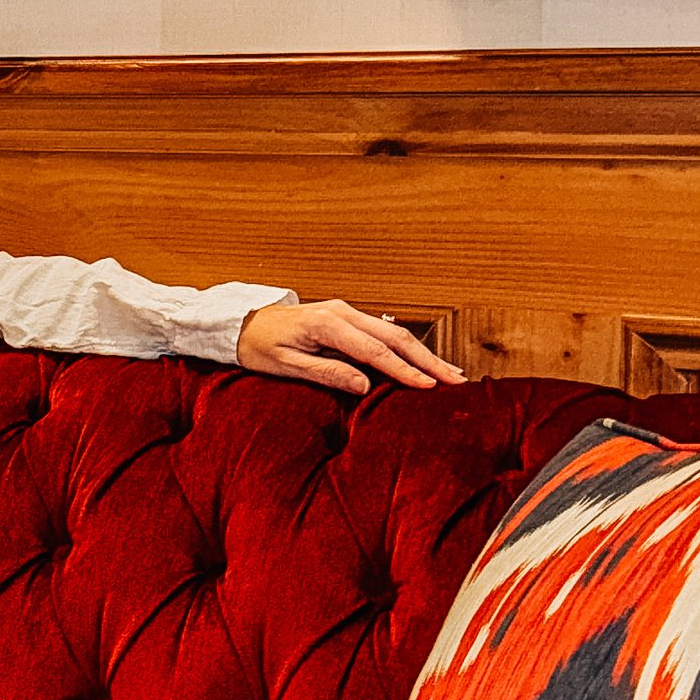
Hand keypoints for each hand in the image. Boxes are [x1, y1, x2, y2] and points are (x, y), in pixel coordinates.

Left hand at [236, 300, 465, 395]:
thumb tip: (364, 386)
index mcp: (327, 325)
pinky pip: (383, 333)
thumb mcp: (286, 366)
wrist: (242, 324)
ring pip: (394, 333)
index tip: (428, 388)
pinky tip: (424, 361)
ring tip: (450, 373)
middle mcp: (342, 312)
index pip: (375, 351)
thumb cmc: (258, 347)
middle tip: (456, 381)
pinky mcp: (346, 317)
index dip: (404, 371)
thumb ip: (326, 373)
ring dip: (423, 354)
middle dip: (427, 360)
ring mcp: (346, 312)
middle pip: (395, 337)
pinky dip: (406, 348)